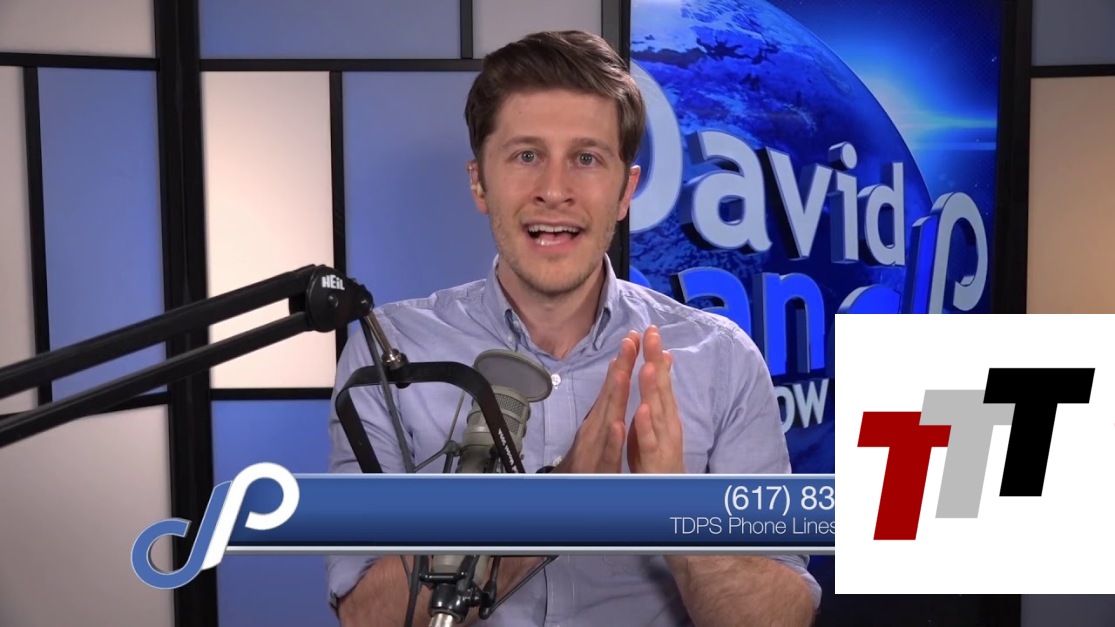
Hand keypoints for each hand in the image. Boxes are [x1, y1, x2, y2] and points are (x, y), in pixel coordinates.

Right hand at [553, 330, 639, 473]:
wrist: (569, 495)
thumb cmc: (586, 461)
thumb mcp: (600, 430)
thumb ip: (609, 405)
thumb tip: (616, 375)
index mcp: (601, 418)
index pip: (614, 386)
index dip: (624, 362)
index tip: (634, 336)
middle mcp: (596, 428)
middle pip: (610, 394)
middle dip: (620, 367)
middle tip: (630, 340)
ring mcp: (596, 446)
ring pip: (607, 418)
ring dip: (614, 395)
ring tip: (623, 372)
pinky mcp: (599, 467)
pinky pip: (608, 452)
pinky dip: (613, 439)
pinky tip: (618, 425)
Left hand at [628, 326, 685, 473]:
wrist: (667, 496)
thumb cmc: (660, 458)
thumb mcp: (659, 423)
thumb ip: (660, 395)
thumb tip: (662, 363)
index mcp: (664, 414)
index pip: (660, 380)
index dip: (654, 354)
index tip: (650, 329)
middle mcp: (667, 424)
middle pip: (661, 388)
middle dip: (656, 360)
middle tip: (653, 333)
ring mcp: (662, 441)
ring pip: (657, 412)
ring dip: (653, 388)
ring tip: (648, 364)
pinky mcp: (654, 460)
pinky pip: (648, 442)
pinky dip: (645, 426)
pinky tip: (641, 409)